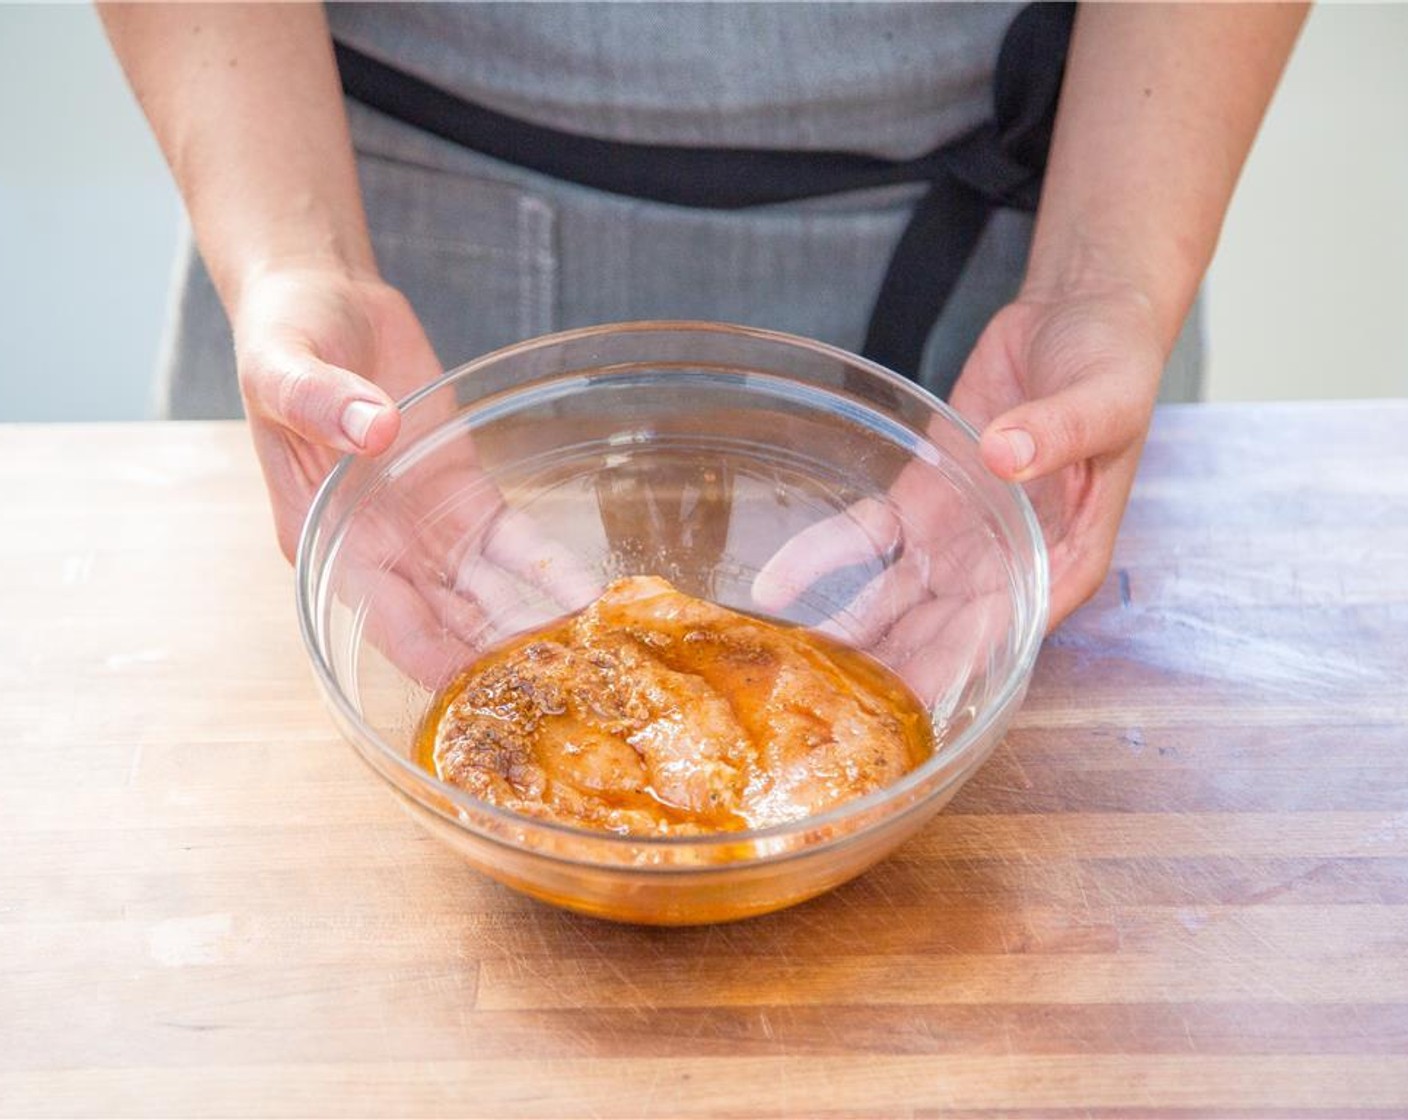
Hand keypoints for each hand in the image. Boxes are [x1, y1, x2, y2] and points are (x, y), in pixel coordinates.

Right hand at [234, 267, 597, 684]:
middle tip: (558, 686)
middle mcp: (379, 551)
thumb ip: (319, 402)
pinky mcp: (465, 496)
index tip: (480, 693)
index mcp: (324, 543)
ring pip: (485, 595)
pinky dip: (546, 571)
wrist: (324, 301)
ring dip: (530, 627)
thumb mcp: (282, 369)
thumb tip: (370, 427)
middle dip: (496, 660)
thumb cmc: (285, 342)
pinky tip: (587, 595)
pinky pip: (511, 544)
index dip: (433, 660)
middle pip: (446, 625)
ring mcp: (426, 529)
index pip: (386, 623)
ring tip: (587, 657)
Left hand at [752, 288, 1163, 705]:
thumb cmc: (1113, 366)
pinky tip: (776, 585)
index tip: (911, 705)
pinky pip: (865, 540)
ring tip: (794, 672)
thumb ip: (1057, 433)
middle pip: (942, 636)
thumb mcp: (1103, 400)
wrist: (1076, 314)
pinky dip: (821, 560)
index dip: (958, 670)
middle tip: (830, 712)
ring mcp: (957, 538)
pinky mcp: (920, 500)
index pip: (1006, 634)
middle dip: (890, 676)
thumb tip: (1010, 457)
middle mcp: (1005, 566)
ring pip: (896, 604)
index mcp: (1062, 563)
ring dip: (850, 637)